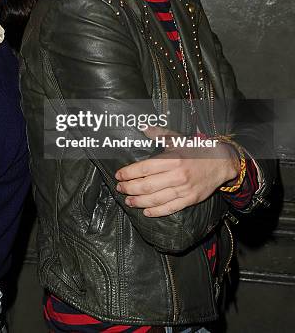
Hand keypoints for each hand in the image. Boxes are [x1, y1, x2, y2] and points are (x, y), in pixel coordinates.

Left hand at [115, 135, 238, 216]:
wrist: (220, 162)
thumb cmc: (195, 149)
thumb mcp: (177, 139)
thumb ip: (159, 134)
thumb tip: (143, 127)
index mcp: (172, 159)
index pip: (144, 168)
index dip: (129, 173)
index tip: (119, 175)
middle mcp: (177, 175)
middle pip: (147, 185)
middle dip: (130, 188)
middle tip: (120, 189)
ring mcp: (184, 189)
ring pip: (156, 199)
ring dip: (139, 201)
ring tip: (128, 201)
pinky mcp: (190, 199)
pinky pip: (170, 208)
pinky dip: (156, 211)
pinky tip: (146, 211)